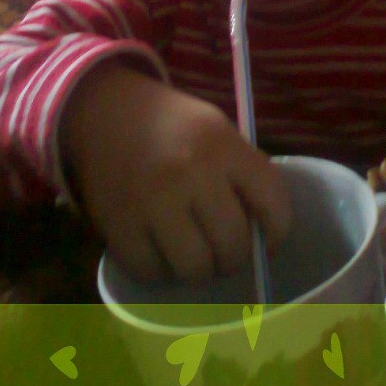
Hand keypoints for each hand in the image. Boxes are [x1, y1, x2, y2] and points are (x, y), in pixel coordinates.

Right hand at [59, 62, 291, 283]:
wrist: (107, 111)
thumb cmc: (174, 126)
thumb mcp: (219, 132)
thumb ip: (244, 176)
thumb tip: (265, 236)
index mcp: (224, 147)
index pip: (273, 206)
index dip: (277, 232)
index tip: (269, 240)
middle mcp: (190, 173)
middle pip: (233, 246)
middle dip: (235, 257)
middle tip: (224, 252)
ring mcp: (152, 202)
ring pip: (195, 269)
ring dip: (200, 270)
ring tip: (193, 253)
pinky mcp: (119, 226)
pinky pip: (153, 274)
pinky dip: (161, 272)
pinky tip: (161, 251)